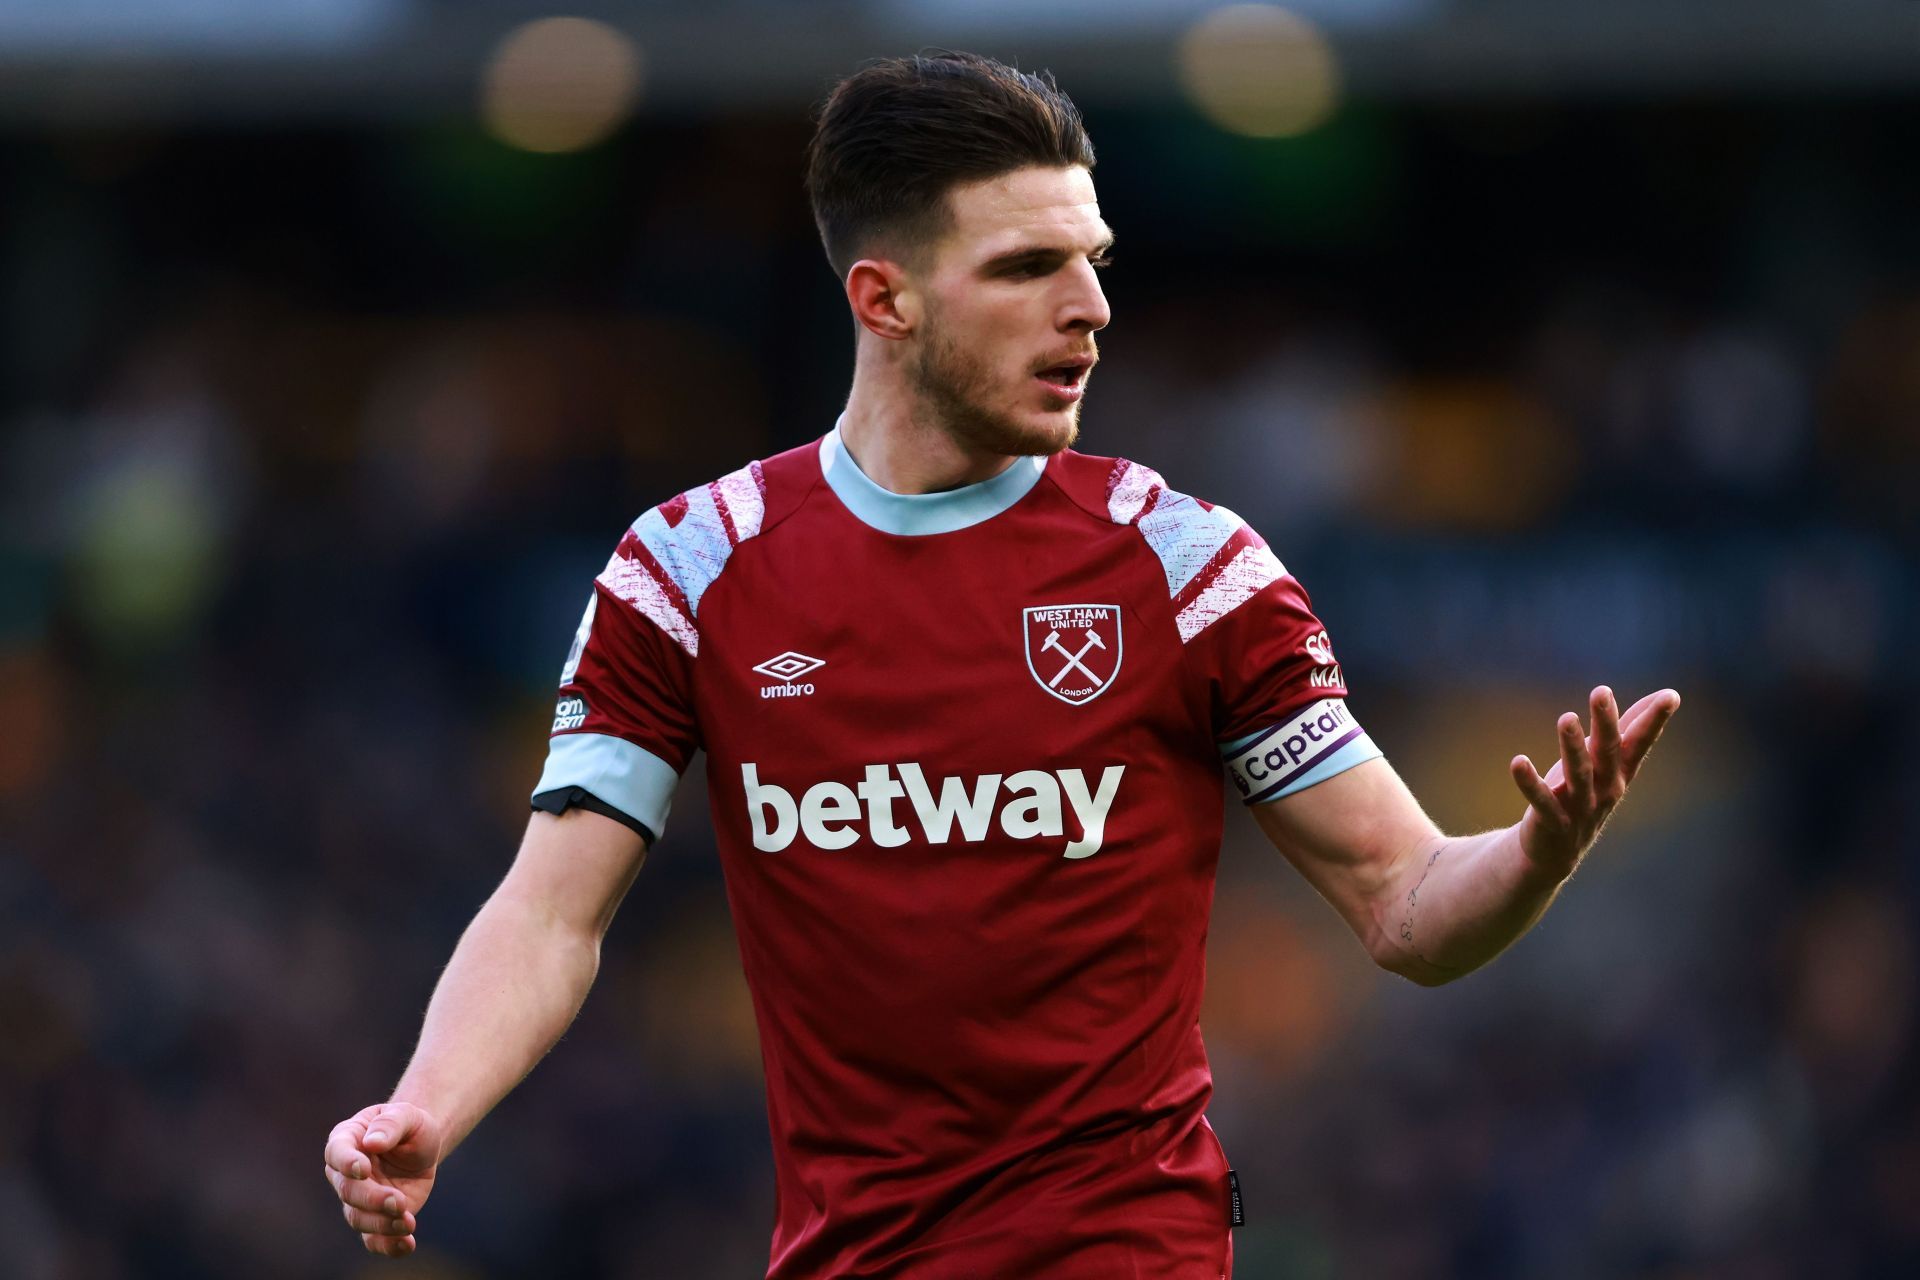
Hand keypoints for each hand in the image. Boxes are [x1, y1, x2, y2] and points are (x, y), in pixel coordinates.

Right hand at [323, 1101, 444, 1256]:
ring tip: (408, 1222)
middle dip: (372, 1199)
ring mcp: (358, 1198)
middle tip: (398, 1201)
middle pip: (348, 1191)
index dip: (347, 1163)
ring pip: (358, 1218)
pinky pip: (373, 1239)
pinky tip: (407, 1245)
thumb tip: (372, 1142)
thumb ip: (390, 1124)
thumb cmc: (409, 1126)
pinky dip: (388, 1246)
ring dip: (382, 1224)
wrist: (422, 1148)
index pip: (337, 1153)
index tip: (363, 1169)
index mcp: (347, 1139)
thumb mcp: (408, 1115)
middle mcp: (345, 1173)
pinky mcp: (376, 1217)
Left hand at [1510, 685, 1679, 876]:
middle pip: (1608, 753)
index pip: (1640, 742)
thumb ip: (1631, 728)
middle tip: (1602, 692)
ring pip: (1579, 774)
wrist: (1556, 852)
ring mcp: (1581, 807)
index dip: (1654, 720)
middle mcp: (1605, 789)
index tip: (1671, 696)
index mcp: (1619, 772)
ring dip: (1573, 747)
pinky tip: (1518, 762)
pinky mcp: (1553, 822)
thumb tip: (1670, 693)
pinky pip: (1542, 801)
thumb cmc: (1583, 793)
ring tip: (1566, 718)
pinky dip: (1530, 783)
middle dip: (1606, 723)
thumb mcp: (1607, 760)